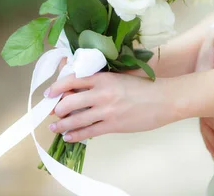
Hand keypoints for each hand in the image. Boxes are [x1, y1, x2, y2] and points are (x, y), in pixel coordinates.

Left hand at [45, 72, 174, 142]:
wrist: (164, 99)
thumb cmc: (144, 86)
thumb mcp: (119, 76)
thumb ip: (100, 80)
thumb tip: (79, 84)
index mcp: (103, 77)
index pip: (72, 80)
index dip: (56, 87)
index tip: (48, 93)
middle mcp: (101, 93)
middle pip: (69, 101)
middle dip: (57, 109)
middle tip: (53, 112)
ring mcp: (107, 110)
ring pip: (75, 120)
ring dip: (62, 125)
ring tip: (55, 127)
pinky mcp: (113, 125)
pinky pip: (88, 132)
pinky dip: (75, 135)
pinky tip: (69, 137)